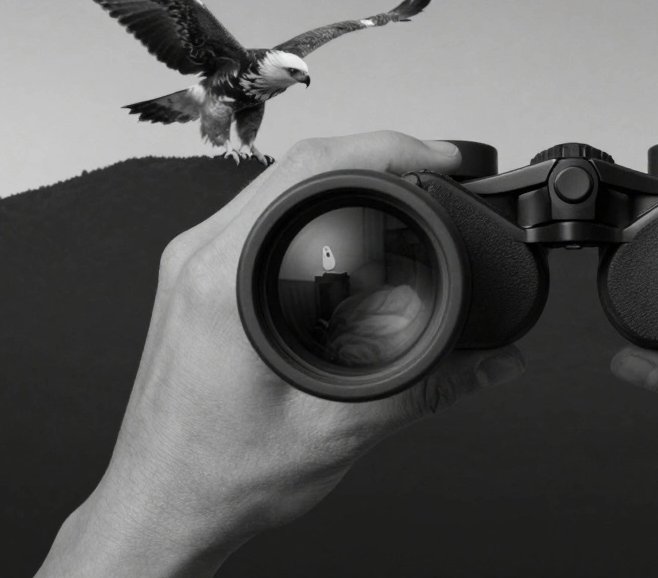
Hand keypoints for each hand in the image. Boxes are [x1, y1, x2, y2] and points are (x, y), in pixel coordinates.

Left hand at [36, 132, 525, 577]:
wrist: (162, 508)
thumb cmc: (220, 477)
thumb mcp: (340, 430)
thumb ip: (430, 387)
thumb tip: (496, 359)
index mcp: (224, 281)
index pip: (312, 169)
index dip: (391, 148)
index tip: (443, 159)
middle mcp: (199, 258)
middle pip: (297, 163)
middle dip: (381, 156)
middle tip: (442, 172)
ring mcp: (192, 264)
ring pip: (279, 185)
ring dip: (347, 180)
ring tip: (408, 197)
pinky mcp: (197, 278)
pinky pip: (262, 215)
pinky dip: (319, 210)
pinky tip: (354, 235)